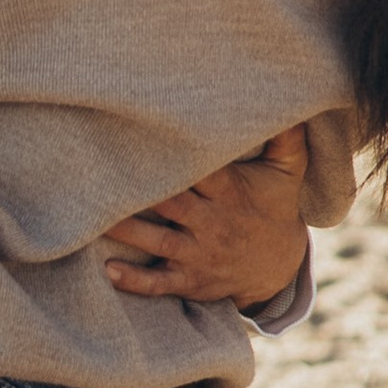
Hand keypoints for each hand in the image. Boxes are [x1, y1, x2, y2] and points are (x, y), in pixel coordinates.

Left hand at [103, 125, 310, 312]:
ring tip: (95, 218)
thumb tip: (293, 104)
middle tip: (103, 173)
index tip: (144, 137)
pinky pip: (159, 283)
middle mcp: (211, 223)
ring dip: (127, 232)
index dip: (177, 156)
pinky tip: (107, 269)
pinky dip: (134, 281)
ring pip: (157, 242)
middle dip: (142, 191)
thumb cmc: (274, 208)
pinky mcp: (189, 281)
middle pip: (171, 204)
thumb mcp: (287, 173)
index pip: (200, 171)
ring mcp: (198, 254)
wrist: (279, 269)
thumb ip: (287, 139)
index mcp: (229, 192)